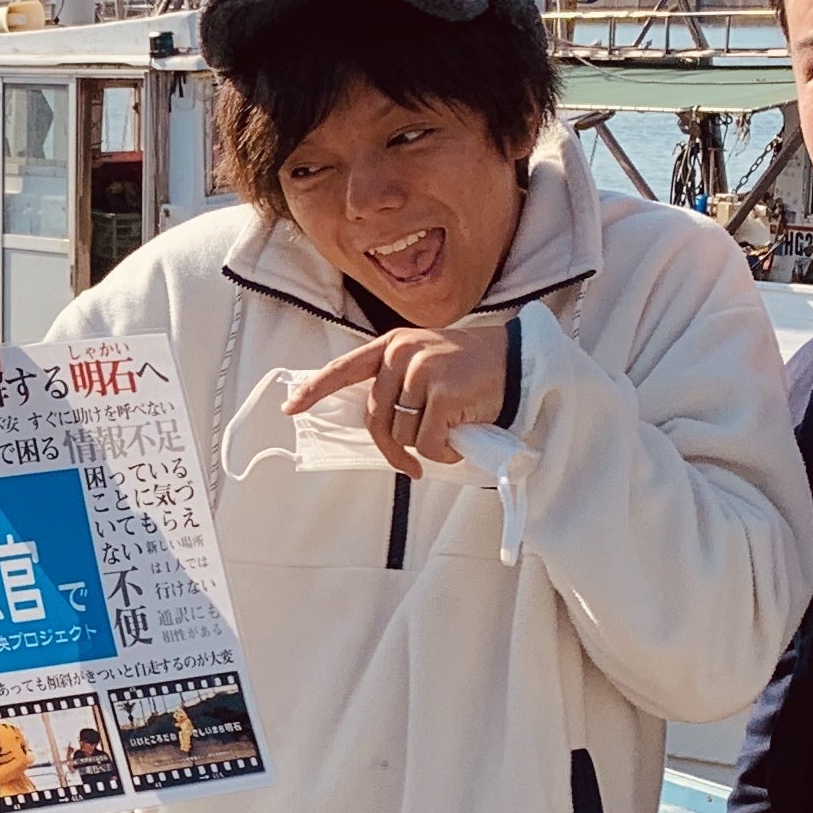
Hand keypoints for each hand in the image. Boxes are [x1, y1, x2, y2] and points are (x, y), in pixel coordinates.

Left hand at [289, 321, 508, 471]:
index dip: (316, 390)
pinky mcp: (442, 392)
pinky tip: (460, 439)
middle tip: (410, 467)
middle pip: (376, 418)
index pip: (345, 369)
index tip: (292, 408)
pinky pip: (428, 443)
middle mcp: (401, 354)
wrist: (520, 361)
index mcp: (392, 345)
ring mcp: (421, 371)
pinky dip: (444, 453)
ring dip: (426, 447)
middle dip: (391, 449)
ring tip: (451, 432)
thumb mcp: (427, 362)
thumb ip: (398, 383)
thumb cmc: (473, 370)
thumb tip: (372, 424)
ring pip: (403, 433)